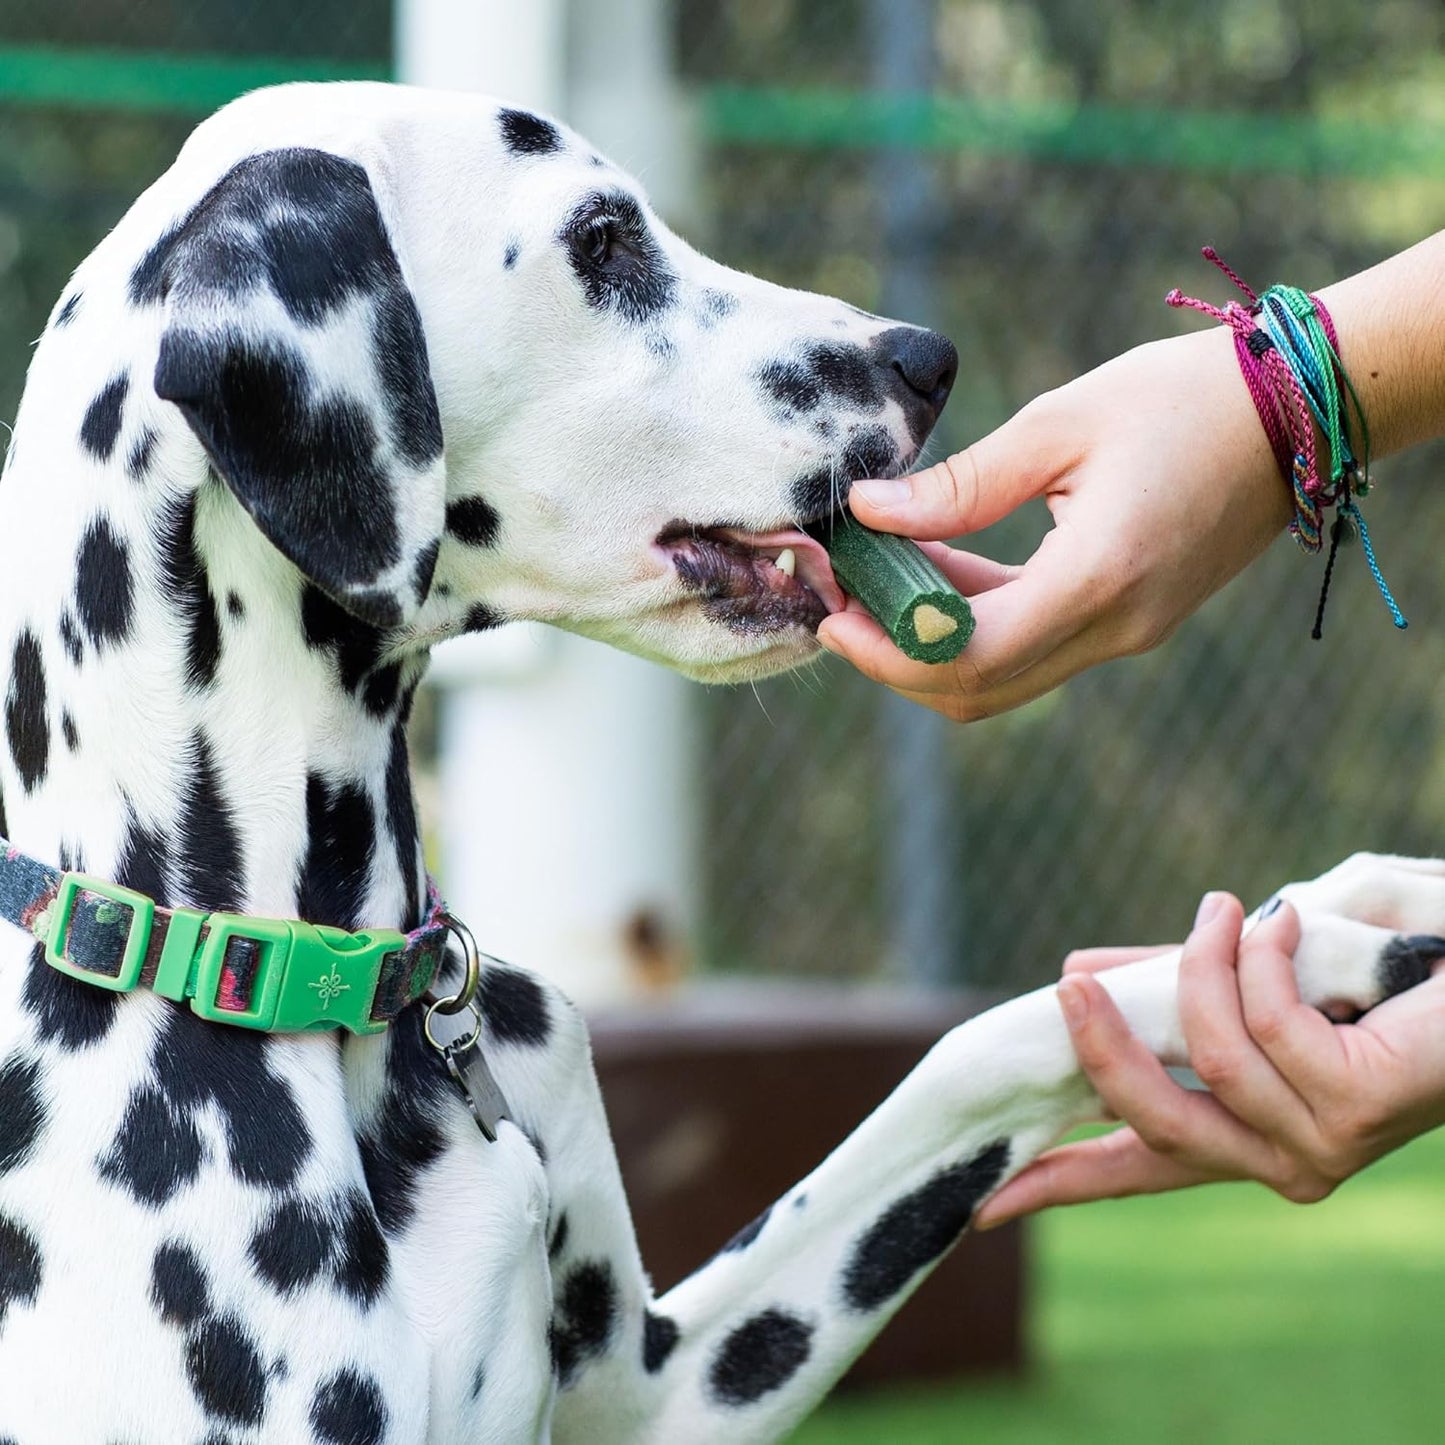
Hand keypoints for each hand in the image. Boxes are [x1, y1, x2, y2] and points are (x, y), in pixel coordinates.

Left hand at [816, 327, 1289, 719]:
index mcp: (1098, 577)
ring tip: (878, 577)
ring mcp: (1129, 633)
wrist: (1298, 410)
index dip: (887, 650)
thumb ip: (961, 483)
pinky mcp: (1133, 621)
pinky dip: (978, 624)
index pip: (967, 657)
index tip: (833, 614)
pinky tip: (939, 570)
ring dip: (933, 643)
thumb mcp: (1061, 424)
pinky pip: (1036, 647)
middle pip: (977, 689)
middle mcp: (1117, 626)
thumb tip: (869, 511)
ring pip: (1004, 677)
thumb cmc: (1184, 398)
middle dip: (895, 659)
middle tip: (839, 603)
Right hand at [974, 893, 1444, 1226]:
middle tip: (1073, 980)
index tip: (986, 1204)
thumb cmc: (1381, 970)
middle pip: (1150, 1120)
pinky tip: (1283, 923)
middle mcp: (1278, 1162)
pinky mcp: (1352, 1106)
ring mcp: (1317, 1144)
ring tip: (1222, 908)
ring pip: (1208, 1056)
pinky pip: (1264, 1022)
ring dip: (1200, 964)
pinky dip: (1258, 958)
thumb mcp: (1248, 975)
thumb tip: (1076, 969)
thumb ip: (1173, 983)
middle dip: (1099, 1045)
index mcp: (1247, 1139)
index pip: (1137, 1167)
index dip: (1059, 1183)